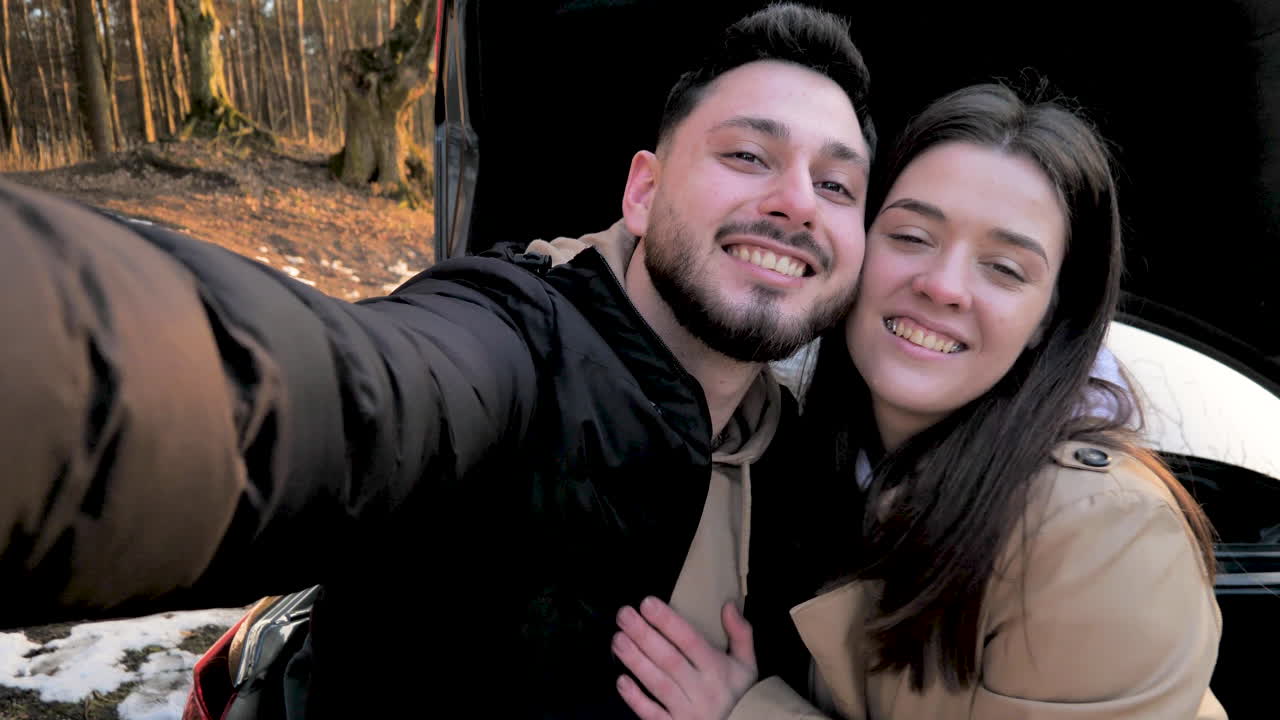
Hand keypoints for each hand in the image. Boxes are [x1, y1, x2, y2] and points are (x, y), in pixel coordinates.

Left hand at [611, 597, 757, 719]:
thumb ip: (740, 633)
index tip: (647, 603)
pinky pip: (652, 715)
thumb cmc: (740, 694)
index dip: (667, 621)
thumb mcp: (747, 665)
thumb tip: (728, 605)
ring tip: (617, 640)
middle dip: (644, 635)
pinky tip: (621, 681)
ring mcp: (687, 711)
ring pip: (658, 684)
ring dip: (635, 661)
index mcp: (718, 669)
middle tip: (624, 615)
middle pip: (669, 659)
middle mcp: (702, 690)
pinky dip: (636, 699)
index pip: (690, 640)